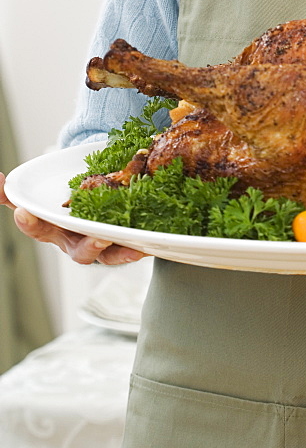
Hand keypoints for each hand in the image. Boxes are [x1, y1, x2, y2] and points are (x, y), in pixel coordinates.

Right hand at [1, 170, 145, 265]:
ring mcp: (103, 247)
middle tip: (99, 237)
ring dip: (121, 253)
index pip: (39, 229)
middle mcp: (78, 242)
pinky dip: (142, 245)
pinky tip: (149, 244)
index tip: (25, 213)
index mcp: (55, 231)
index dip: (31, 223)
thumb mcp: (39, 196)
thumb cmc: (64, 205)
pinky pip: (134, 246)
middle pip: (82, 251)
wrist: (91, 204)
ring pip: (111, 255)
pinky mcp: (126, 244)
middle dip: (89, 245)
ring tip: (133, 249)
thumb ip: (15, 192)